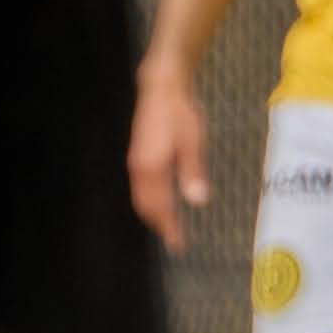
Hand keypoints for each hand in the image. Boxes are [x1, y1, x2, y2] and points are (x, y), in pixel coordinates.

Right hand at [128, 72, 212, 248]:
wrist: (161, 89)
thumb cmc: (180, 114)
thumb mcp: (193, 142)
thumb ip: (193, 172)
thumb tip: (198, 200)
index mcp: (152, 168)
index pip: (159, 207)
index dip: (168, 227)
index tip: (178, 243)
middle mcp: (138, 169)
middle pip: (145, 206)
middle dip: (159, 224)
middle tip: (175, 240)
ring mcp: (135, 163)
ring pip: (140, 198)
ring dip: (153, 214)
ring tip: (169, 226)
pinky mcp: (137, 157)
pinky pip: (139, 188)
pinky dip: (149, 201)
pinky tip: (161, 203)